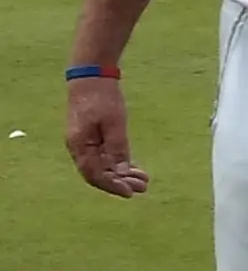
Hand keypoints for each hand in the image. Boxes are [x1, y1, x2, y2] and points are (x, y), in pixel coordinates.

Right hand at [65, 77, 148, 196]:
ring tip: (144, 181)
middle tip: (143, 188)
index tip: (130, 193)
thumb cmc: (102, 98)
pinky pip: (105, 156)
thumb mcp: (114, 122)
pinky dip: (119, 163)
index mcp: (79, 146)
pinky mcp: (93, 137)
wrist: (92, 77)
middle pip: (99, 173)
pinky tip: (134, 169)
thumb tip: (121, 171)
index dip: (112, 185)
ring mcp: (86, 143)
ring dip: (122, 174)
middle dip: (121, 182)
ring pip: (103, 166)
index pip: (94, 174)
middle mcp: (80, 148)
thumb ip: (117, 147)